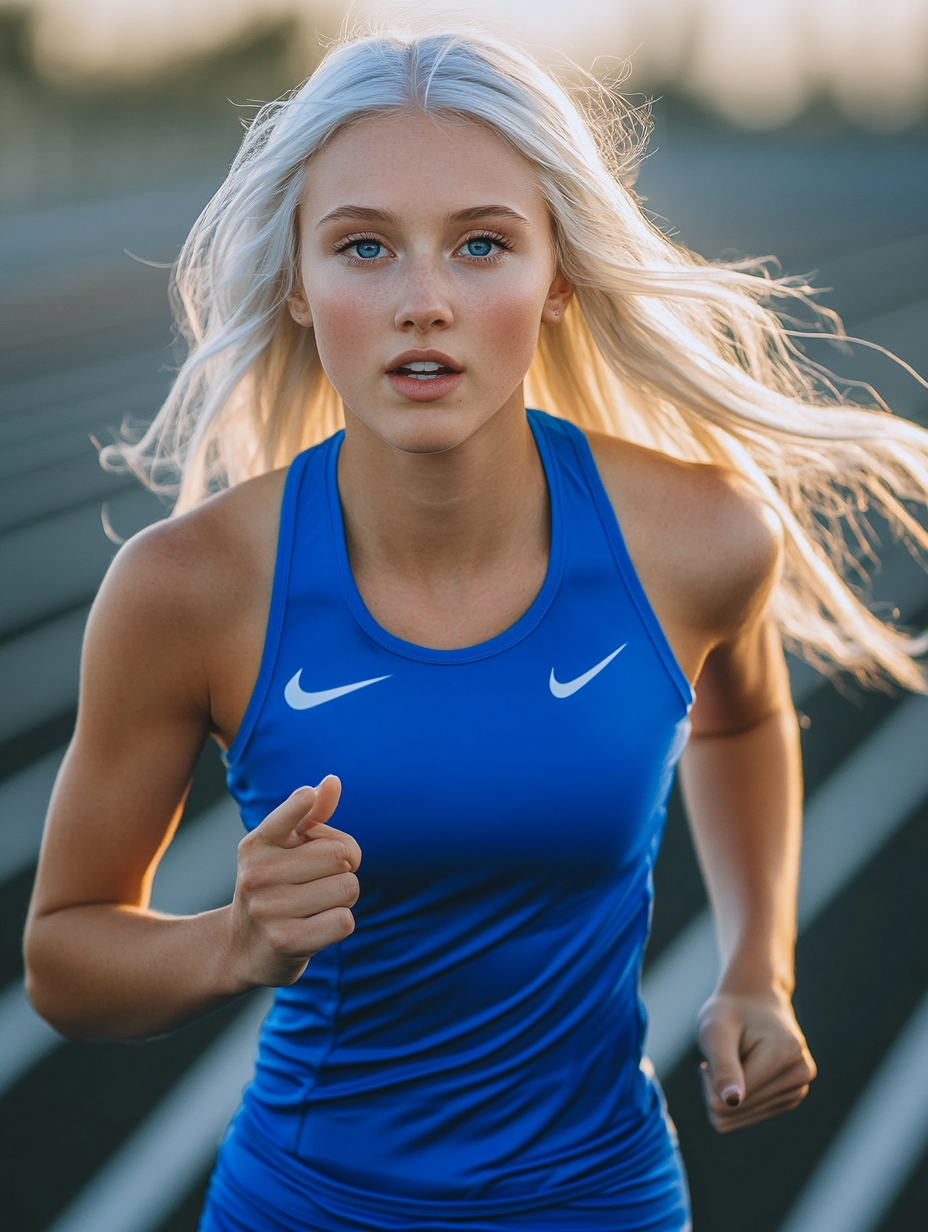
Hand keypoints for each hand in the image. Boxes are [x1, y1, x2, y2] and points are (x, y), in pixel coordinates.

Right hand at [225, 778, 360, 989]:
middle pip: (341, 855)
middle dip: (346, 868)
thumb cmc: (276, 887)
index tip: (308, 795)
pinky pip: (344, 921)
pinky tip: (316, 927)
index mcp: (257, 845)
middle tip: (323, 881)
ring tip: (317, 905)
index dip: (300, 804)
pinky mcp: (285, 942)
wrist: (243, 948)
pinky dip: (340, 923)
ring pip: (347, 888)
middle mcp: (257, 875)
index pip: (284, 817)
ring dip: (344, 899)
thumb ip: (312, 815)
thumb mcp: (285, 849)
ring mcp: (268, 910)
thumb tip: (333, 781)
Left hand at [696, 989, 815, 1131]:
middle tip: (723, 1055)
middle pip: (735, 1112)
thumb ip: (724, 1066)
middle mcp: (800, 1075)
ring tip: (734, 1060)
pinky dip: (737, 1096)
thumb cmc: (730, 1012)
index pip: (732, 1101)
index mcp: (784, 1054)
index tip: (716, 1053)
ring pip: (740, 1118)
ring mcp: (799, 1089)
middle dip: (717, 1087)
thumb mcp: (716, 1030)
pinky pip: (748, 1117)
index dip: (711, 1080)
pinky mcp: (792, 1098)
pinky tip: (743, 1069)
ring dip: (727, 1092)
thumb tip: (732, 1102)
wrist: (754, 1001)